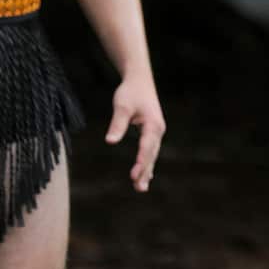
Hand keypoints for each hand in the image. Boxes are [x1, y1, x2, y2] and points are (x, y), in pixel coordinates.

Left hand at [105, 74, 166, 192]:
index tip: (134, 175)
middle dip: (145, 171)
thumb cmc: (130, 92)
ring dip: (147, 170)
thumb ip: (117, 124)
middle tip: (139, 188)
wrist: (139, 79)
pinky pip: (150, 150)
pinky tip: (145, 175)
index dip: (141, 162)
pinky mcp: (152, 131)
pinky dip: (147, 163)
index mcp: (153, 124)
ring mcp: (156, 131)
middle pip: (151, 154)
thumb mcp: (122, 106)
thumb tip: (110, 141)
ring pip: (152, 154)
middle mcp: (157, 130)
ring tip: (141, 188)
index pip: (146, 147)